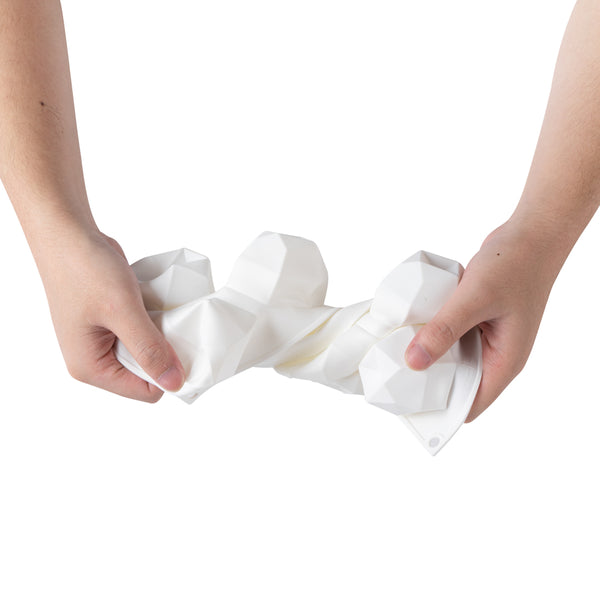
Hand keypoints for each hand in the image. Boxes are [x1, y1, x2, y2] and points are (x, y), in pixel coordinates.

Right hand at [34, 227, 184, 401]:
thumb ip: (149, 349)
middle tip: (183, 330)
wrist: (68, 233)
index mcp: (90, 368)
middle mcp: (94, 360)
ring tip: (172, 316)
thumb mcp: (123, 312)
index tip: (189, 352)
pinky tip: (161, 307)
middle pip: (146, 375)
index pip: (144, 392)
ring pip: (146, 352)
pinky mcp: (110, 323)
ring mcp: (102, 341)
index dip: (169, 375)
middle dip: (166, 355)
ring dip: (162, 337)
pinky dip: (154, 323)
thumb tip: (175, 384)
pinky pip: (141, 334)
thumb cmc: (87, 270)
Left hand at [404, 219, 558, 420]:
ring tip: (396, 352)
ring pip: (451, 358)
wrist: (530, 234)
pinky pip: (449, 335)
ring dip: (427, 355)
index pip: (470, 404)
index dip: (442, 409)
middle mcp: (495, 355)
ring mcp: (484, 337)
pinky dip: (432, 333)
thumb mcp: (474, 299)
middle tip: (394, 375)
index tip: (410, 403)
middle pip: (457, 384)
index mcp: (504, 362)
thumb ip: (444, 330)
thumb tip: (414, 361)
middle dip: (428, 382)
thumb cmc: (514, 266)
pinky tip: (410, 327)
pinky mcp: (475, 320)